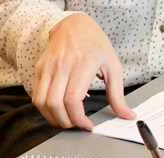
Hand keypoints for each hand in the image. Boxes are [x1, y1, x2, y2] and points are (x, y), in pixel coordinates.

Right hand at [33, 14, 136, 130]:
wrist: (74, 25)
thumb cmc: (95, 45)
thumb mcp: (113, 67)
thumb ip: (118, 94)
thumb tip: (127, 115)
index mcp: (83, 64)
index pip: (72, 99)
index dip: (78, 119)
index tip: (87, 125)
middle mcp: (62, 65)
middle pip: (55, 104)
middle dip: (66, 122)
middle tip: (77, 125)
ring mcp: (48, 67)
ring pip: (41, 102)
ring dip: (53, 118)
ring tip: (66, 120)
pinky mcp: (39, 69)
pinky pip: (36, 96)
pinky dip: (44, 109)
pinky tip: (57, 110)